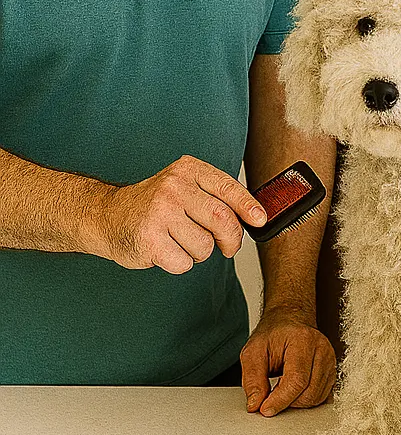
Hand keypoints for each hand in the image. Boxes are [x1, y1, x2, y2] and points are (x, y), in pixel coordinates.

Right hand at [86, 156, 265, 273]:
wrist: (106, 216)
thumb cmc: (153, 206)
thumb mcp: (183, 187)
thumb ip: (214, 196)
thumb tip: (254, 216)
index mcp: (186, 170)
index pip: (228, 188)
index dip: (248, 206)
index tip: (260, 220)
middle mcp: (174, 188)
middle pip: (223, 220)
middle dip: (231, 240)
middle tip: (227, 247)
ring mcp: (160, 213)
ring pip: (205, 246)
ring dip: (199, 252)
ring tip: (179, 241)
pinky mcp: (149, 239)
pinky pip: (184, 263)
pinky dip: (179, 263)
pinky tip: (165, 250)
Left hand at [240, 309, 336, 415]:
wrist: (290, 322)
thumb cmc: (273, 334)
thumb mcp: (253, 352)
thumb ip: (253, 379)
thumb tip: (255, 405)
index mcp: (303, 340)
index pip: (297, 380)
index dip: (280, 400)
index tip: (265, 409)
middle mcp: (322, 350)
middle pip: (309, 392)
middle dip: (287, 402)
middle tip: (269, 396)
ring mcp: (330, 361)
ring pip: (316, 397)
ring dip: (296, 402)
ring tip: (281, 388)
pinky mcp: (332, 371)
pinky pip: (321, 396)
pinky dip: (305, 400)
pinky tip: (293, 390)